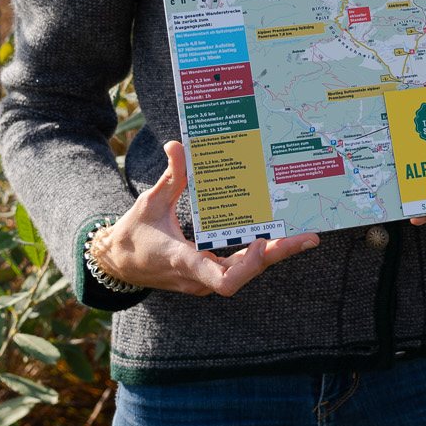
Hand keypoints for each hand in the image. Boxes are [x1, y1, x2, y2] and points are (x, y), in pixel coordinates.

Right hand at [94, 140, 317, 295]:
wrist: (118, 263)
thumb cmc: (133, 233)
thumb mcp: (149, 203)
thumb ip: (169, 177)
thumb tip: (177, 145)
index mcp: (183, 261)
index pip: (221, 280)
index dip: (248, 266)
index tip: (263, 243)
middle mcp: (198, 277)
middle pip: (245, 274)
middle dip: (276, 255)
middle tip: (307, 237)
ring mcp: (204, 279)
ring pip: (246, 273)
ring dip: (273, 255)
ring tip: (303, 237)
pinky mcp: (208, 275)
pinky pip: (239, 268)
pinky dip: (258, 255)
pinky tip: (277, 238)